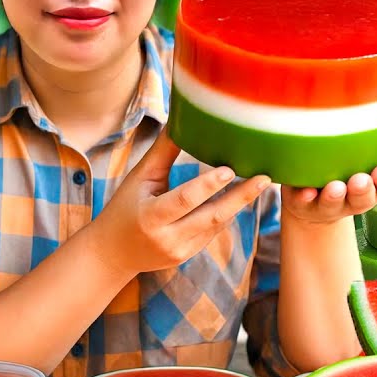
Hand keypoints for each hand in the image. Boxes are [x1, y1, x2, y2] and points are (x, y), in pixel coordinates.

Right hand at [84, 129, 271, 275]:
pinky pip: (213, 233)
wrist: (113, 253)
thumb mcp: (138, 179)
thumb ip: (162, 153)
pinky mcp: (187, 256)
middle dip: (240, 197)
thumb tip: (180, 120)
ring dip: (239, 204)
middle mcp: (167, 238)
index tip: (230, 169)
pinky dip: (226, 214)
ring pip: (216, 225)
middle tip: (264, 178)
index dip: (208, 185)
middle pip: (211, 217)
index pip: (185, 200)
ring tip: (260, 183)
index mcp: (151, 216)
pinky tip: (240, 198)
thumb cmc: (123, 208)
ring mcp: (180, 251)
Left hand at [281, 108, 376, 225]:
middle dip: (362, 190)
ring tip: (335, 187)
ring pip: (333, 202)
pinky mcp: (305, 204)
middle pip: (362, 198)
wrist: (319, 203)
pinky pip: (303, 202)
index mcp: (376, 187)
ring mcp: (329, 204)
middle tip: (360, 180)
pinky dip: (304, 197)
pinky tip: (304, 191)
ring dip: (334, 195)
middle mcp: (355, 198)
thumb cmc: (360, 172)